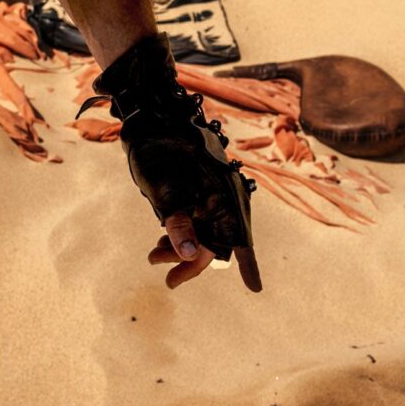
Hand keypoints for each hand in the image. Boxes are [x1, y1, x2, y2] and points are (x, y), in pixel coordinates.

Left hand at [95, 35, 262, 293]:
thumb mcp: (163, 190)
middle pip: (216, 240)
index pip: (237, 237)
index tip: (255, 289)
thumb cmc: (157, 151)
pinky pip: (194, 219)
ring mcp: (208, 192)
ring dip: (181, 249)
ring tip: (152, 256)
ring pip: (202, 231)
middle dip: (192, 263)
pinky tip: (160, 242)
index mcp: (220, 194)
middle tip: (168, 281)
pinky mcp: (195, 189)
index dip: (248, 264)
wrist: (149, 116)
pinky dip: (179, 233)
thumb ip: (178, 223)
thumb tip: (191, 256)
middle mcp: (220, 195)